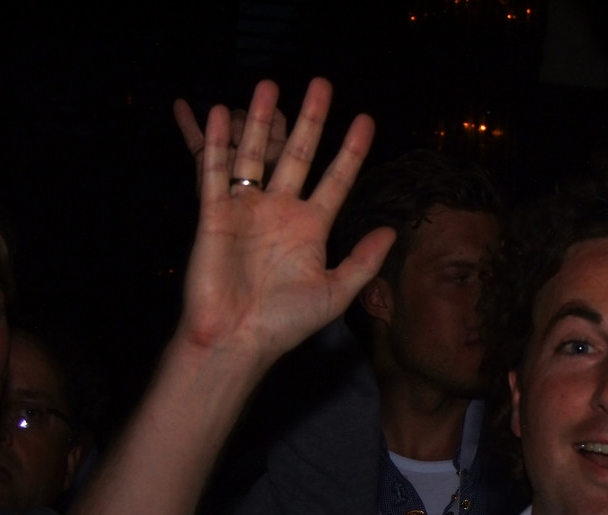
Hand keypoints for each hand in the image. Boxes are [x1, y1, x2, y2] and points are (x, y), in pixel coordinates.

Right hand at [179, 79, 394, 371]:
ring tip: (271, 83)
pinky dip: (217, 142)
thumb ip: (364, 260)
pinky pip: (215, 170)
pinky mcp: (214, 214)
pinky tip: (220, 111)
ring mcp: (247, 209)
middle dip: (310, 120)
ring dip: (263, 120)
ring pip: (256, 154)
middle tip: (322, 83)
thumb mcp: (335, 292)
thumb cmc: (285, 323)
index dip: (351, 150)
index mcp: (311, 228)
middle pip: (298, 155)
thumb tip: (392, 230)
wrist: (236, 339)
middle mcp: (280, 212)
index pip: (337, 179)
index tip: (366, 120)